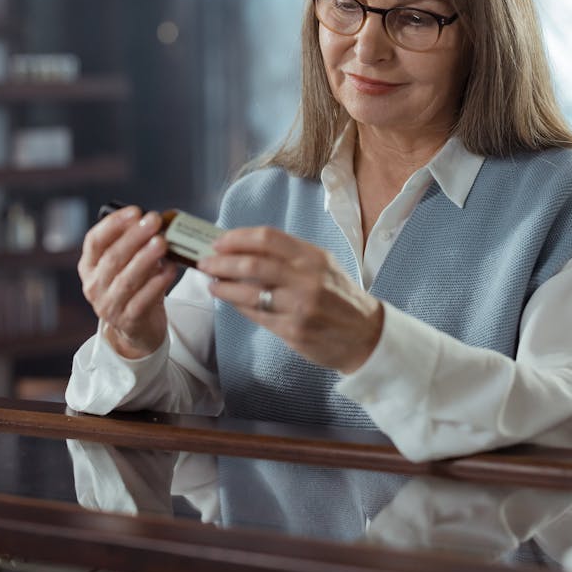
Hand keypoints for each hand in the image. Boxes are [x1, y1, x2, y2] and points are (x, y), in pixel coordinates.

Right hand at [78, 206, 178, 358]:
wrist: (137, 328)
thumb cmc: (134, 286)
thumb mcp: (128, 263)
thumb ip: (137, 243)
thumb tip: (157, 220)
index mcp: (90, 266)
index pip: (95, 241)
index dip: (113, 224)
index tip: (135, 211)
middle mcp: (94, 285)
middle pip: (112, 258)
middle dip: (134, 236)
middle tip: (154, 220)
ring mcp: (109, 305)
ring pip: (127, 279)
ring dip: (145, 258)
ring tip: (162, 242)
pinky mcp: (128, 321)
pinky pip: (143, 299)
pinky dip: (157, 283)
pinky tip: (170, 269)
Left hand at [198, 227, 383, 372]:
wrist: (366, 335)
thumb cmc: (340, 296)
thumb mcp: (323, 265)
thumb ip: (289, 256)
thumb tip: (245, 248)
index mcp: (313, 256)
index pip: (268, 237)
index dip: (238, 237)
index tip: (219, 241)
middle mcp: (307, 279)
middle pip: (253, 263)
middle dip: (222, 261)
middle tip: (205, 262)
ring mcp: (300, 306)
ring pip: (249, 291)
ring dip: (223, 285)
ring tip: (211, 282)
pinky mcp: (293, 331)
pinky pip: (256, 314)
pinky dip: (237, 305)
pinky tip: (229, 299)